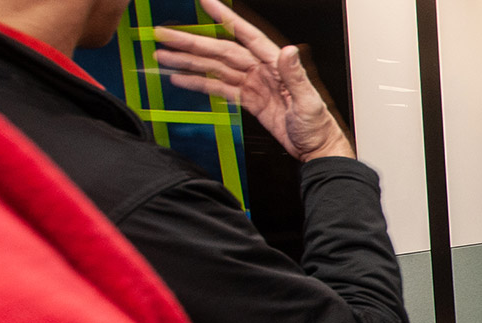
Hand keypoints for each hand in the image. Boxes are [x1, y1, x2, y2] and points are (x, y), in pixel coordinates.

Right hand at [154, 0, 352, 161]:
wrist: (316, 149)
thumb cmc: (317, 126)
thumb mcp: (308, 101)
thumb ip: (296, 76)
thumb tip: (289, 52)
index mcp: (276, 65)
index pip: (246, 35)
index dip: (225, 18)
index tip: (206, 2)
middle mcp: (263, 70)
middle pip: (221, 50)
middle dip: (192, 43)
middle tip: (165, 35)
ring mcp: (254, 84)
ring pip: (216, 68)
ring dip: (190, 61)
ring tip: (164, 56)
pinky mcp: (249, 100)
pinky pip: (220, 88)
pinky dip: (200, 83)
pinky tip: (182, 78)